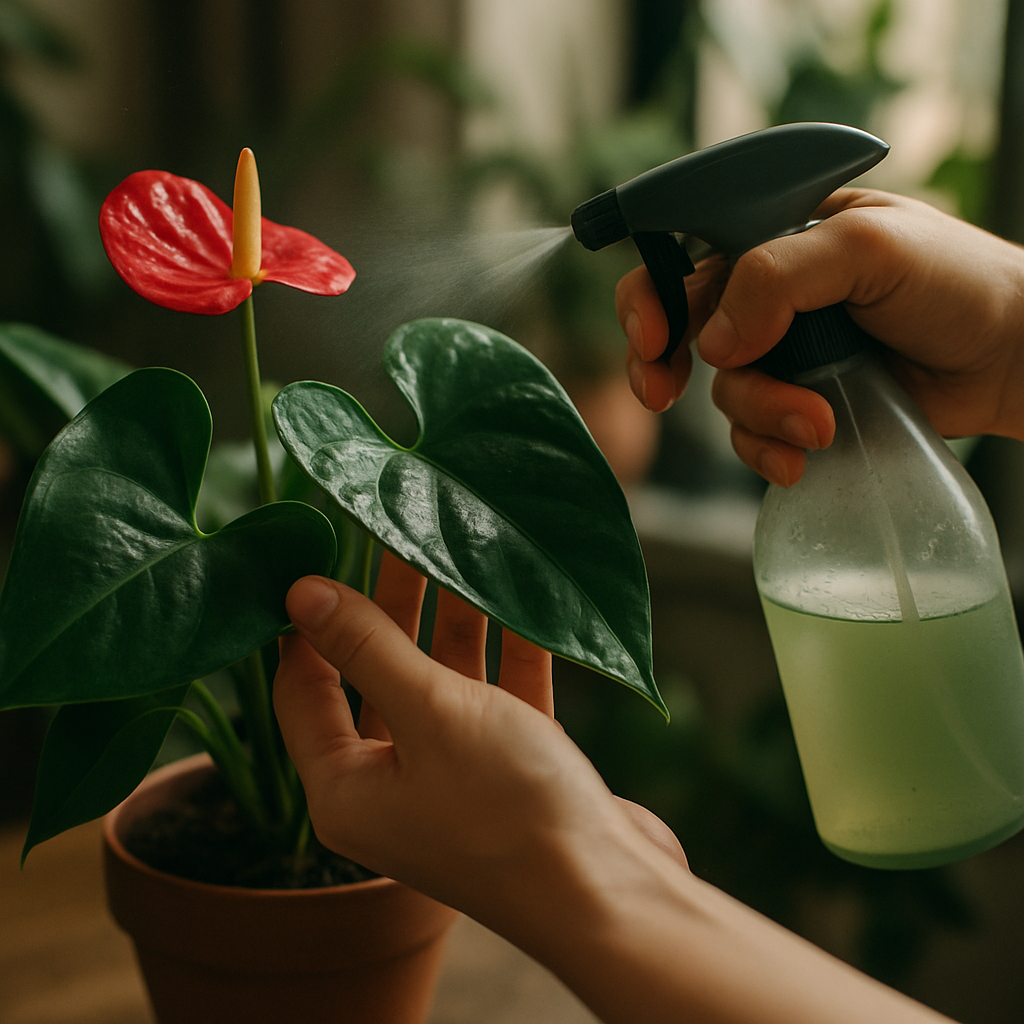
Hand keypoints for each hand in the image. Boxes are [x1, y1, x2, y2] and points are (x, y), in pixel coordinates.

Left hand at [273, 551, 683, 931]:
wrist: (611, 894)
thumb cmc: (506, 809)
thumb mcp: (430, 713)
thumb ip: (367, 648)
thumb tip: (299, 593)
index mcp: (345, 787)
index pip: (303, 689)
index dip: (308, 624)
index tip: (322, 555)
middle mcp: (391, 784)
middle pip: (377, 676)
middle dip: (390, 606)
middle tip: (400, 532)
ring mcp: (453, 777)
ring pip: (442, 681)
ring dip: (454, 620)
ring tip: (460, 545)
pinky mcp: (510, 771)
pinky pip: (497, 697)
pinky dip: (506, 652)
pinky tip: (520, 597)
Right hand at [618, 189, 1023, 484]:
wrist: (1012, 357)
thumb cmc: (956, 282)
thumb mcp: (868, 248)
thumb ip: (780, 276)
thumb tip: (714, 341)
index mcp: (774, 235)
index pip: (684, 251)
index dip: (650, 293)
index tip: (652, 336)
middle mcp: (767, 294)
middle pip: (678, 326)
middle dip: (659, 363)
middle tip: (660, 393)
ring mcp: (782, 353)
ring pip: (722, 390)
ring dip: (759, 414)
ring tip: (819, 424)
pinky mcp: (799, 404)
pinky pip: (751, 434)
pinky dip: (767, 449)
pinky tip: (805, 456)